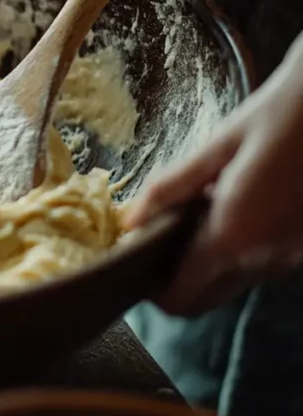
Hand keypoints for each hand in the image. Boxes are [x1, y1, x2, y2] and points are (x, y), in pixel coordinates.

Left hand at [125, 35, 302, 315]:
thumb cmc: (280, 115)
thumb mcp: (217, 146)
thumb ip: (170, 188)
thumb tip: (128, 221)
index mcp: (235, 235)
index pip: (182, 294)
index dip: (151, 288)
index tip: (134, 261)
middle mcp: (266, 258)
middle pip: (205, 300)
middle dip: (174, 279)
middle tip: (156, 237)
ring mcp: (291, 256)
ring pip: (232, 283)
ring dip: (206, 263)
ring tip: (193, 213)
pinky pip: (258, 264)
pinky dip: (235, 251)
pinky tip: (229, 208)